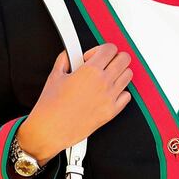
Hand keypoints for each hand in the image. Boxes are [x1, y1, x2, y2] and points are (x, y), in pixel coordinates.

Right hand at [17, 44, 132, 163]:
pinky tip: (108, 92)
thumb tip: (70, 54)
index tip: (94, 56)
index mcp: (90, 71)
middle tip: (103, 63)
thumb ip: (65, 59)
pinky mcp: (112, 111)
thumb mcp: (54, 76)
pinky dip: (120, 92)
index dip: (101, 49)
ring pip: (128, 75)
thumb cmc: (50, 107)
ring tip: (105, 77)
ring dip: (118, 72)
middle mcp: (104, 82)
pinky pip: (126, 95)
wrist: (50, 130)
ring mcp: (110, 97)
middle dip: (114, 57)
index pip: (110, 48)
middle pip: (124, 59)